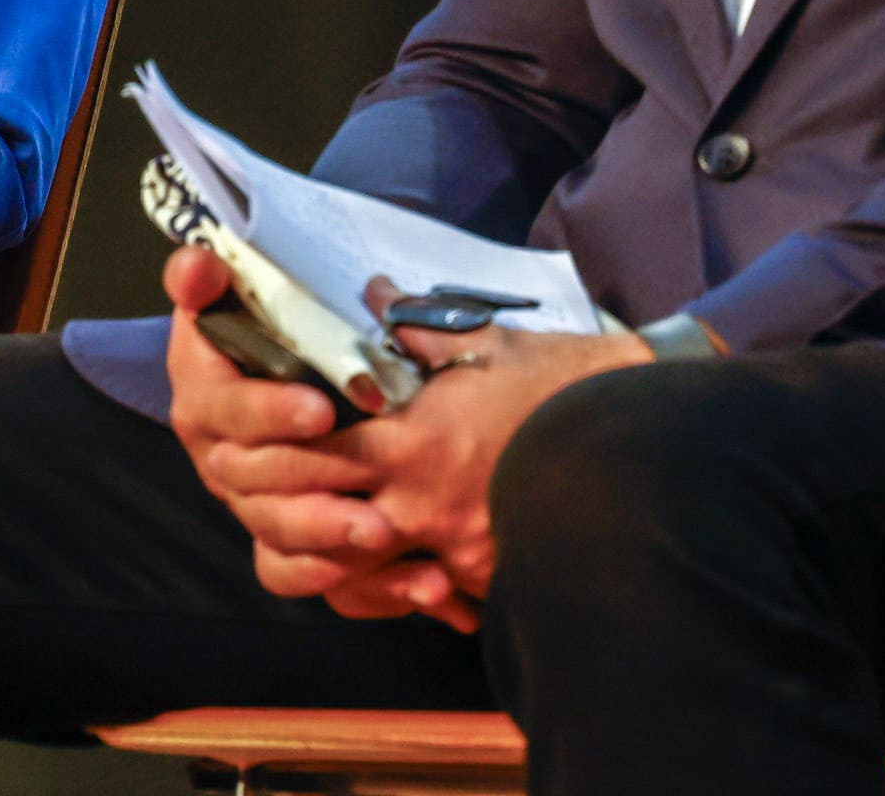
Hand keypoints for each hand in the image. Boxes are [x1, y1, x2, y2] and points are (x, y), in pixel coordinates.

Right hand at [160, 246, 460, 625]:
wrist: (278, 369)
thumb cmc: (260, 324)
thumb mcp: (232, 290)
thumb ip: (209, 277)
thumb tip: (201, 265)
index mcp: (202, 395)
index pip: (226, 411)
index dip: (270, 413)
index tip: (322, 410)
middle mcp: (217, 455)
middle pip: (252, 483)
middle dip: (313, 486)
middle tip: (371, 484)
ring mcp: (247, 503)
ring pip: (275, 536)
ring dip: (330, 541)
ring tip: (386, 536)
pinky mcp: (281, 541)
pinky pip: (300, 576)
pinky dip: (355, 587)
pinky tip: (411, 583)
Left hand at [181, 253, 655, 625]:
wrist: (642, 436)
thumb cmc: (560, 381)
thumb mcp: (480, 341)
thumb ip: (411, 325)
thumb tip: (371, 289)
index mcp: (414, 444)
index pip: (317, 457)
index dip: (273, 454)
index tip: (241, 445)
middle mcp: (427, 506)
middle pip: (330, 525)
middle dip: (291, 515)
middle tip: (261, 503)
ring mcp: (462, 551)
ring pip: (373, 573)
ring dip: (341, 559)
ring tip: (313, 541)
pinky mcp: (495, 575)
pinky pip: (432, 594)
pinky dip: (406, 586)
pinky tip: (389, 573)